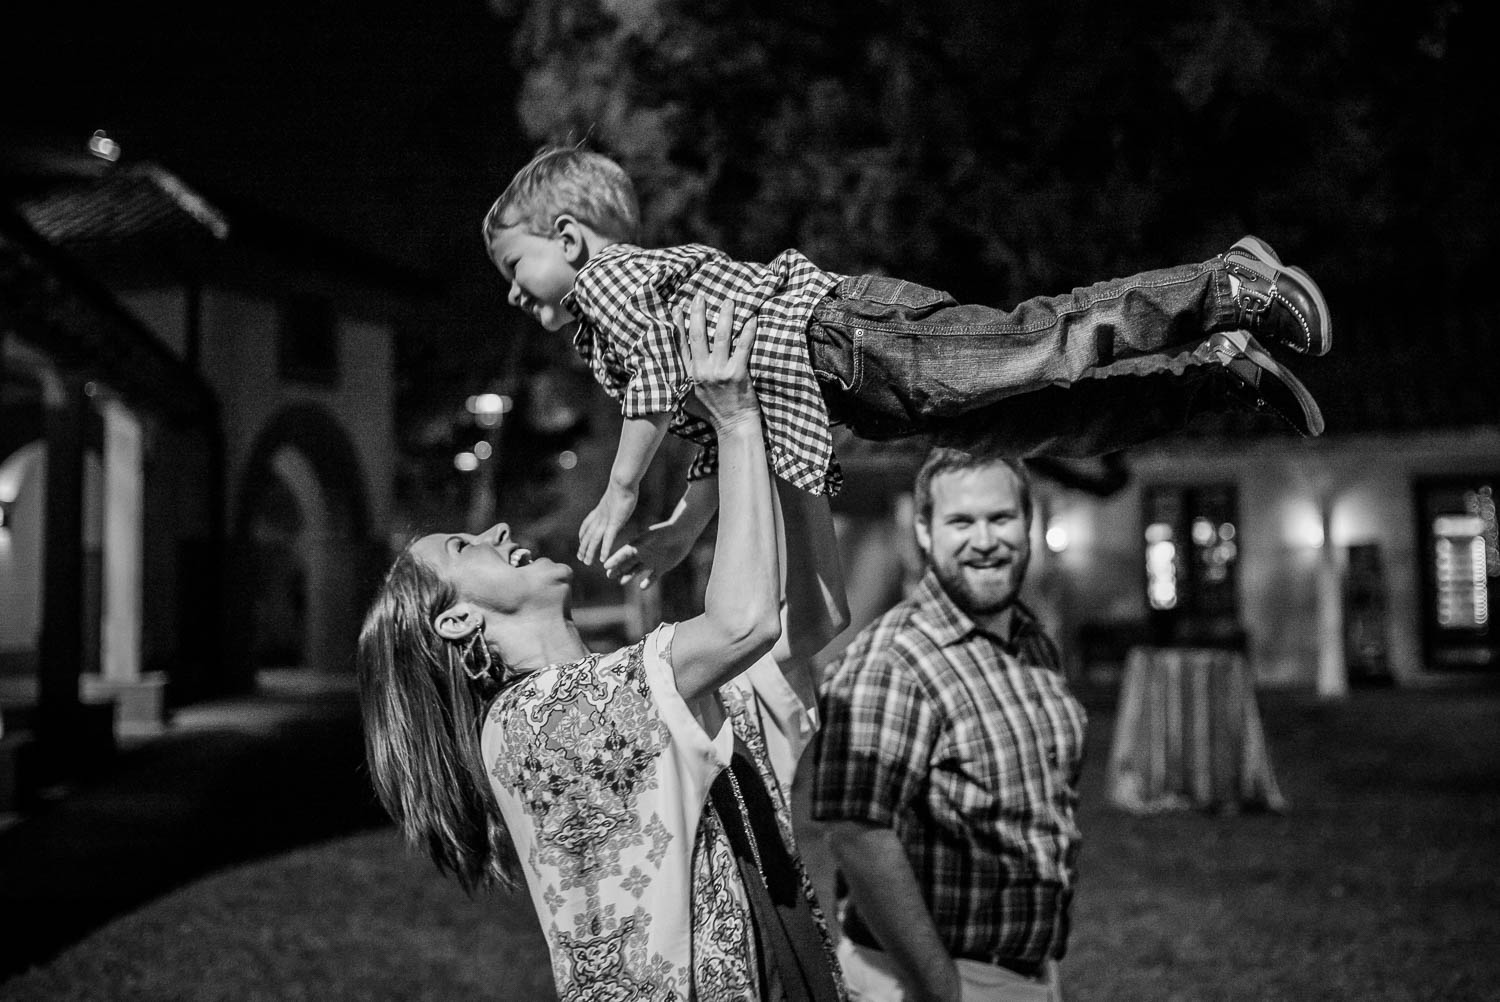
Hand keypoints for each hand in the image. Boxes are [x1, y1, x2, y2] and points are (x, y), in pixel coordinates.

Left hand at [577, 481, 638, 565]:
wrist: (622, 481)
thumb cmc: (623, 484)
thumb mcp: (617, 494)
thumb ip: (615, 500)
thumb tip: (618, 498)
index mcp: (599, 510)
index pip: (587, 524)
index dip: (583, 533)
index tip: (581, 541)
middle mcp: (599, 517)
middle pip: (588, 535)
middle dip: (583, 547)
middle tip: (580, 558)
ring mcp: (605, 521)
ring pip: (594, 540)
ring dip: (590, 552)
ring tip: (587, 562)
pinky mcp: (614, 523)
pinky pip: (607, 539)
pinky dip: (604, 550)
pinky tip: (602, 559)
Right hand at [603, 517, 697, 588]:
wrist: (682, 534)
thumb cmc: (665, 532)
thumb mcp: (651, 536)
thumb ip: (641, 542)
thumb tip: (629, 547)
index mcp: (638, 545)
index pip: (623, 554)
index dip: (615, 560)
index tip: (606, 566)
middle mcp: (642, 554)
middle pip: (627, 563)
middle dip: (618, 569)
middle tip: (609, 575)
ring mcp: (651, 561)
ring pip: (637, 571)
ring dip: (629, 576)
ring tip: (621, 581)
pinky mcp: (662, 568)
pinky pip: (653, 577)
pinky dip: (647, 583)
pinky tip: (642, 587)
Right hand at [679, 295, 757, 430]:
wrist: (733, 427)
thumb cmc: (712, 413)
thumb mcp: (687, 399)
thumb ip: (679, 382)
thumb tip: (669, 368)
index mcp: (688, 375)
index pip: (680, 344)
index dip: (678, 324)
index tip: (678, 307)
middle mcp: (701, 371)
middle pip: (697, 335)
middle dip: (698, 312)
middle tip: (700, 295)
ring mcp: (719, 372)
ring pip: (720, 336)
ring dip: (724, 316)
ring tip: (728, 301)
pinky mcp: (737, 374)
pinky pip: (743, 346)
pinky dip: (748, 331)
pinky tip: (751, 318)